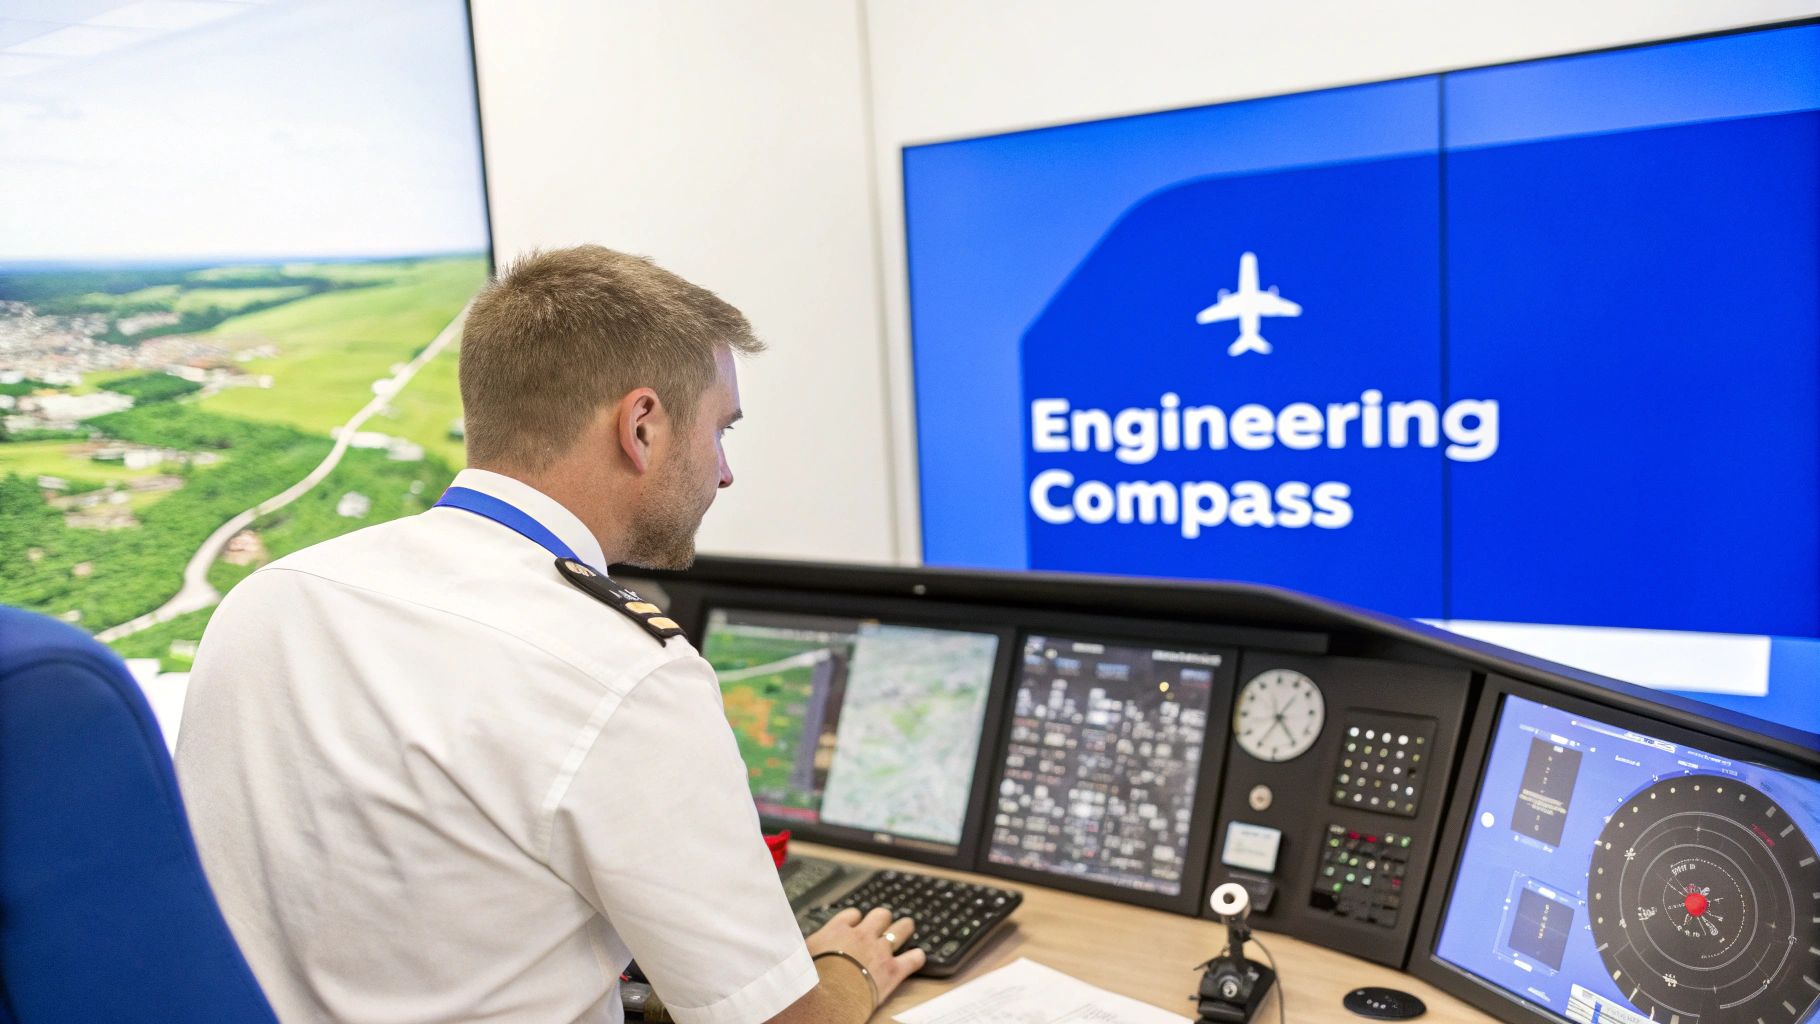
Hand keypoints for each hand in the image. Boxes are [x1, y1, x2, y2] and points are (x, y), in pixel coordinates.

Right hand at [807, 906, 925, 1006]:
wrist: (826, 999)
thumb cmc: (810, 981)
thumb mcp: (801, 956)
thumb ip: (807, 947)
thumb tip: (796, 946)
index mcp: (838, 931)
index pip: (852, 914)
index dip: (855, 919)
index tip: (856, 923)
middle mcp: (861, 936)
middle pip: (880, 915)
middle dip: (883, 918)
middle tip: (884, 922)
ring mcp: (880, 951)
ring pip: (900, 929)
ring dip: (904, 928)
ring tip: (907, 926)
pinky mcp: (893, 970)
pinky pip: (913, 958)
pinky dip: (917, 957)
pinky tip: (918, 957)